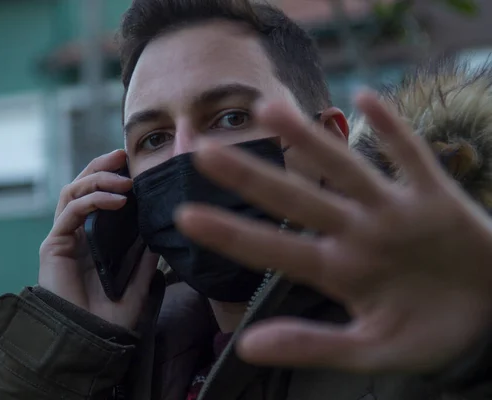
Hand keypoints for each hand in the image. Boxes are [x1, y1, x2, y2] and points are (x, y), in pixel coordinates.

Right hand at [39, 149, 157, 329]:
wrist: (89, 343)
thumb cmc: (109, 318)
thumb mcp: (137, 283)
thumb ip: (145, 259)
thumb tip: (158, 235)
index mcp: (92, 241)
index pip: (97, 198)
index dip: (111, 178)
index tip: (133, 165)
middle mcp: (75, 235)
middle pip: (81, 188)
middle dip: (101, 168)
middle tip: (122, 156)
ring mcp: (63, 239)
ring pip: (72, 192)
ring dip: (98, 180)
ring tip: (124, 181)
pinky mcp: (53, 246)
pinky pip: (70, 211)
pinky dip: (92, 200)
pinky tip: (117, 201)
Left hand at [175, 91, 491, 373]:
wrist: (490, 315)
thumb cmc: (429, 332)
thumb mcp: (372, 350)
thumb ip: (313, 347)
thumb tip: (246, 348)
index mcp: (339, 272)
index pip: (274, 249)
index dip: (231, 234)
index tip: (184, 216)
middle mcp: (357, 235)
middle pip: (296, 199)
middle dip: (252, 177)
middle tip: (203, 152)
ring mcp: (394, 213)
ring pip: (344, 169)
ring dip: (309, 140)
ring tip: (268, 110)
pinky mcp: (435, 198)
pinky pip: (411, 157)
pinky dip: (394, 130)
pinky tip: (366, 97)